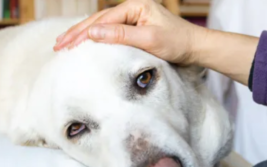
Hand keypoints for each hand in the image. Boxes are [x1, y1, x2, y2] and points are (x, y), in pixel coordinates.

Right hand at [53, 0, 258, 84]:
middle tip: (58, 44)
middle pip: (99, 20)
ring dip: (84, 35)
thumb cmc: (177, 43)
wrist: (195, 48)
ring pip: (104, 26)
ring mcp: (134, 19)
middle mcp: (133, 9)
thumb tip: (93, 34)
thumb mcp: (149, 40)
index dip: (84, 32)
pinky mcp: (137, 29)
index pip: (104, 20)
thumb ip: (121, 35)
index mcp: (136, 7)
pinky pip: (112, 32)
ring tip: (66, 43)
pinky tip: (88, 44)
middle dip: (78, 32)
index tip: (67, 44)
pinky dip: (98, 39)